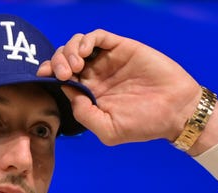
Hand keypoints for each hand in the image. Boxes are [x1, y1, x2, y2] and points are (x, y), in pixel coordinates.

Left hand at [38, 29, 200, 145]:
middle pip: (64, 60)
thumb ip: (83, 113)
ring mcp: (107, 62)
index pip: (61, 80)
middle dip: (56, 62)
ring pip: (77, 45)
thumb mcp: (107, 129)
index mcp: (88, 95)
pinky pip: (98, 37)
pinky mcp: (121, 48)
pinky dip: (86, 40)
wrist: (175, 112)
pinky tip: (84, 53)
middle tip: (63, 74)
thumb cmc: (142, 125)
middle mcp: (95, 77)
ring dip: (68, 51)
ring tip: (75, 66)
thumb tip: (66, 91)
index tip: (42, 76)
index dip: (49, 75)